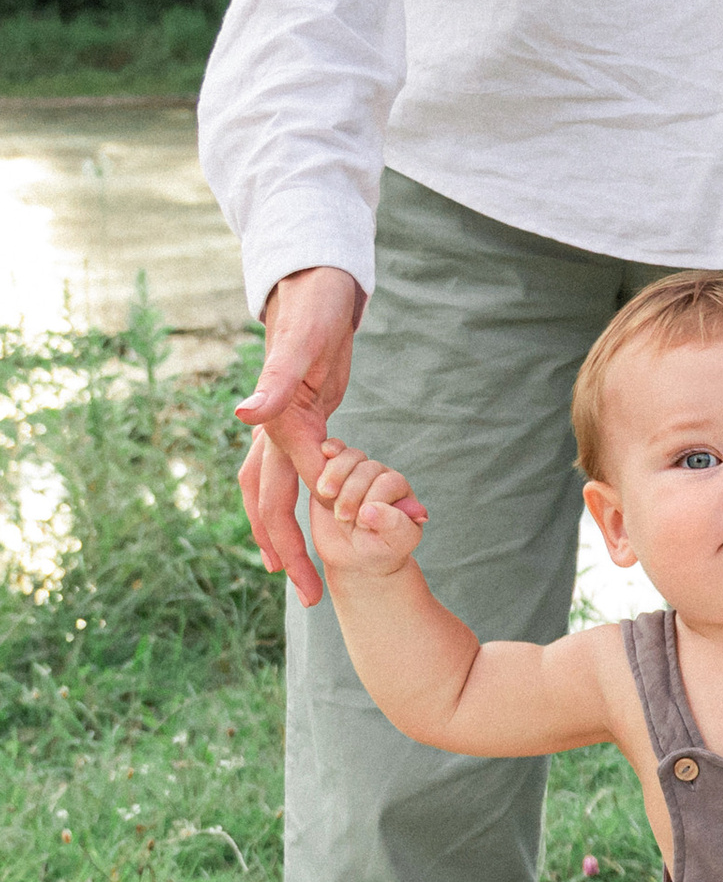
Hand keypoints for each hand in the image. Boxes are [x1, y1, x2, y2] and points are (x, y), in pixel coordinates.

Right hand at [235, 266, 363, 608]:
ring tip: (298, 567)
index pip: (279, 500)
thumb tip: (243, 416)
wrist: (312, 286)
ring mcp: (283, 426)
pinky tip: (320, 513)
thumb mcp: (301, 345)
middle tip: (309, 595)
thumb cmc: (311, 311)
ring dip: (287, 529)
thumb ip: (273, 382)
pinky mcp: (299, 418)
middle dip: (288, 551)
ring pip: (275, 491)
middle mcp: (272, 431)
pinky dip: (305, 496)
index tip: (305, 582)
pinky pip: (297, 468)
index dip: (292, 543)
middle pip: (271, 505)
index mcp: (275, 426)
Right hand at [306, 440, 428, 579]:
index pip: (388, 483)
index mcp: (400, 489)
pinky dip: (329, 450)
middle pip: (367, 469)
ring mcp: (356, 472)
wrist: (353, 556)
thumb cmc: (380, 549)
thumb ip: (392, 524)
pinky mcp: (332, 472)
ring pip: (350, 457)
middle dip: (352, 493)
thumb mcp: (396, 542)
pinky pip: (333, 452)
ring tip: (327, 495)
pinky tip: (323, 453)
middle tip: (343, 517)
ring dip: (336, 474)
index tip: (363, 523)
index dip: (373, 500)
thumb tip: (370, 509)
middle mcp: (380, 476)